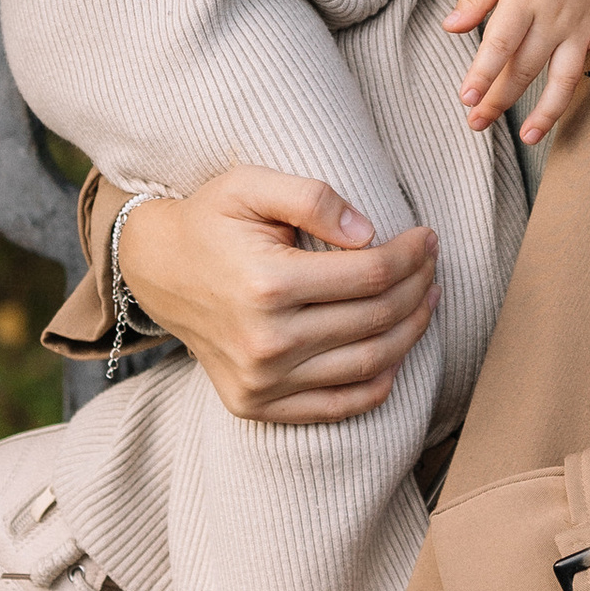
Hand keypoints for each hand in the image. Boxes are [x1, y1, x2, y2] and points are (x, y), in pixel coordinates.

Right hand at [113, 174, 436, 422]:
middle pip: (375, 320)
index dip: (411, 255)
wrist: (157, 270)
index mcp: (266, 283)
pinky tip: (396, 351)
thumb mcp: (250, 184)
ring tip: (426, 299)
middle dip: (419, 287)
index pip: (369, 275)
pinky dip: (379, 382)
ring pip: (367, 365)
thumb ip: (312, 198)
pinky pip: (338, 406)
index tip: (427, 237)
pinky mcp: (256, 406)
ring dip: (411, 332)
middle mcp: (265, 341)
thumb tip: (368, 232)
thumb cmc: (210, 220)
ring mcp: (261, 382)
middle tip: (432, 264)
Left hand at [444, 0, 589, 141]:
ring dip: (550, 109)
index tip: (466, 99)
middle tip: (476, 123)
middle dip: (500, 99)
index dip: (483, 74)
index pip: (500, 43)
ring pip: (567, 74)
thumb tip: (451, 28)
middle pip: (526, 66)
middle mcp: (555, 14)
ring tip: (530, 137)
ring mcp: (583, 21)